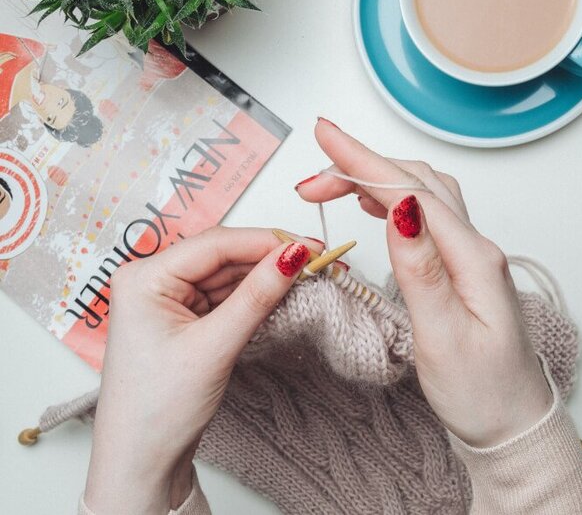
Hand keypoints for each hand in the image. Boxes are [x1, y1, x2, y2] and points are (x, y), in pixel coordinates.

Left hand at [84, 227, 315, 513]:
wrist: (142, 461)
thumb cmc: (156, 409)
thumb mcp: (213, 347)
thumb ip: (256, 297)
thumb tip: (293, 257)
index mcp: (144, 278)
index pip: (215, 245)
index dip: (266, 241)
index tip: (308, 246)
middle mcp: (154, 282)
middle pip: (223, 256)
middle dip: (270, 258)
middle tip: (316, 259)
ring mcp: (170, 301)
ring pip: (228, 276)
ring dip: (266, 277)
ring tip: (307, 276)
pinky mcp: (186, 319)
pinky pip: (226, 297)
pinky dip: (254, 296)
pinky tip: (281, 293)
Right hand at [295, 119, 552, 447]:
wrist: (512, 423)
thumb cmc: (482, 392)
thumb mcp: (444, 337)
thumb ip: (421, 269)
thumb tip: (400, 208)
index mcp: (473, 259)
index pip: (412, 191)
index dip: (364, 161)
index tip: (325, 136)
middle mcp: (476, 248)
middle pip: (417, 183)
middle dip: (362, 166)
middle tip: (312, 175)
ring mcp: (470, 256)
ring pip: (422, 194)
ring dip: (378, 178)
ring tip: (334, 182)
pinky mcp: (461, 268)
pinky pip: (427, 216)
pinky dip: (395, 199)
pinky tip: (376, 205)